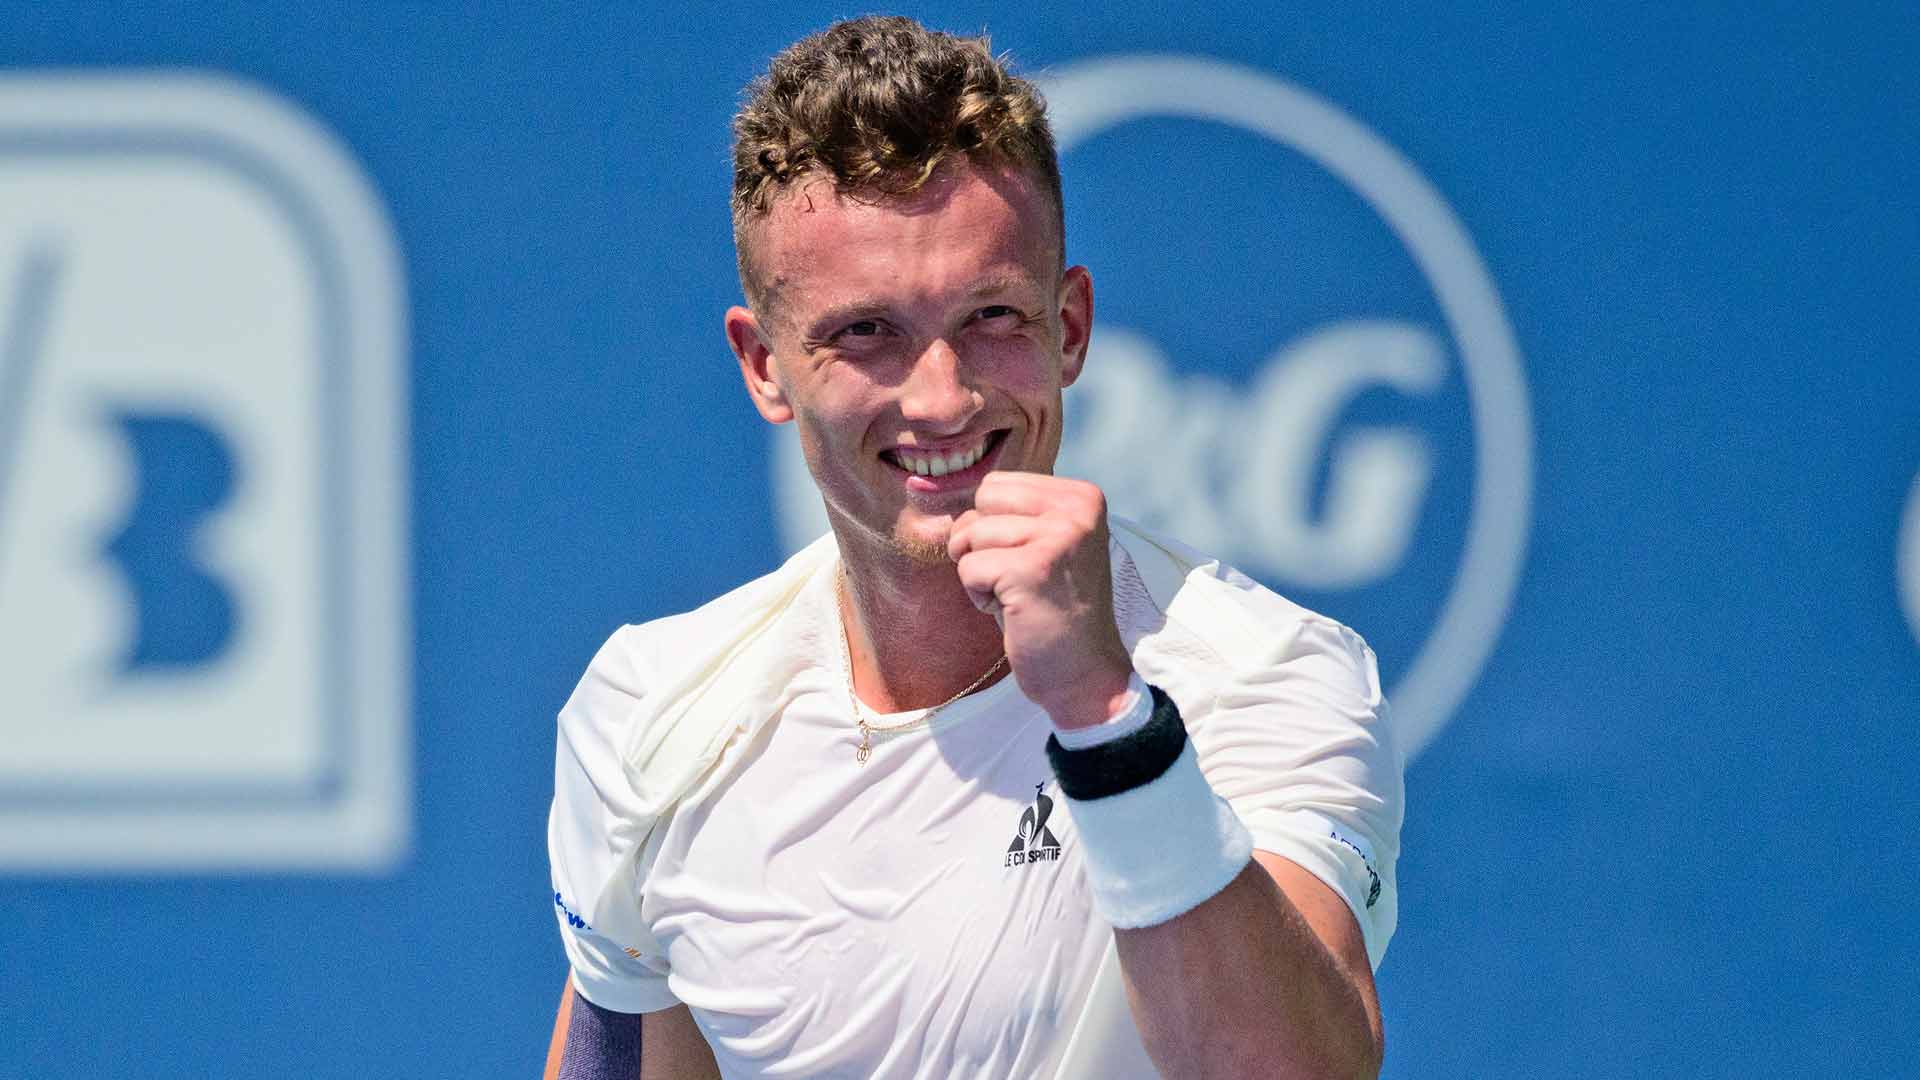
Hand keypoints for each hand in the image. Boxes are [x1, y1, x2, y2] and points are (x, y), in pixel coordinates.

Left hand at [947, 472, 1134, 729]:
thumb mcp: (1041, 544)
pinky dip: (979, 596)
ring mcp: (1056, 538)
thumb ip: (1011, 514)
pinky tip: (1012, 611)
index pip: (996, 485)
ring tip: (1019, 597)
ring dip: (982, 574)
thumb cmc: (1052, 608)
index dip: (995, 527)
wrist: (1083, 672)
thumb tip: (938, 494)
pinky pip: (968, 567)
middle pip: (981, 502)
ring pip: (970, 536)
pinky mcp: (1031, 570)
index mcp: (1081, 497)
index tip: (1029, 561)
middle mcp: (1075, 510)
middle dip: (982, 544)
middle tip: (1018, 579)